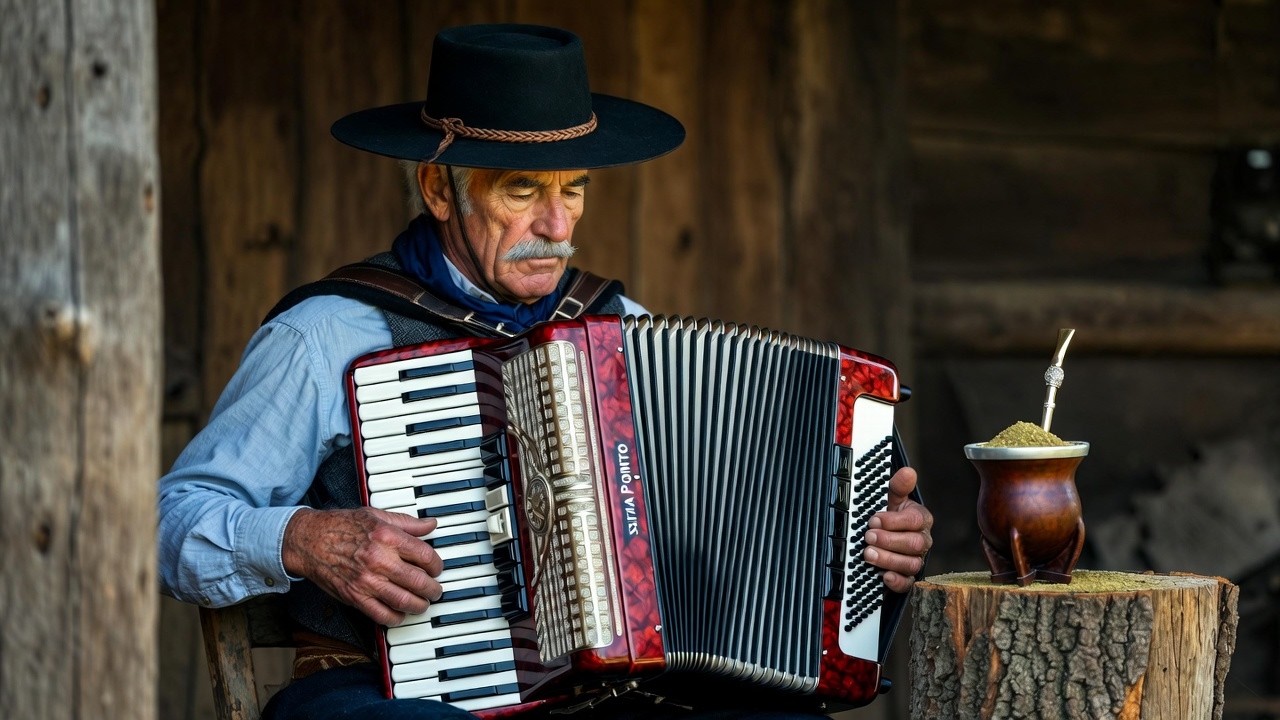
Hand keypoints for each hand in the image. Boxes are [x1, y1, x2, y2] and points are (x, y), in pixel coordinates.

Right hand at [282, 507, 443, 625]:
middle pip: (419, 581)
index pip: (425, 556)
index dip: (437, 565)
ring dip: (419, 605)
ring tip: (422, 603)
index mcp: (387, 537)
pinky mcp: (355, 597)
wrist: (310, 541)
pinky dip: (396, 618)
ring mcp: (367, 581)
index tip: (436, 568)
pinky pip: (382, 615)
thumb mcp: (376, 515)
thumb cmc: (341, 526)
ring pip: (404, 601)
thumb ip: (407, 523)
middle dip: (433, 589)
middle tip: (435, 589)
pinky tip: (401, 613)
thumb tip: (430, 525)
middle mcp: (379, 560)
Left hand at [864, 467, 932, 592]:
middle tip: (868, 537)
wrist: (879, 536)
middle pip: (914, 544)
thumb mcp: (889, 498)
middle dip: (889, 540)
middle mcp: (922, 541)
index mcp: (920, 519)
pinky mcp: (907, 577)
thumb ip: (898, 486)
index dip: (894, 521)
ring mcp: (915, 560)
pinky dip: (896, 581)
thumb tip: (908, 471)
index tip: (874, 519)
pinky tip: (883, 575)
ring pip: (911, 564)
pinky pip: (908, 584)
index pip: (915, 521)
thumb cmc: (886, 515)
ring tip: (868, 554)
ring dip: (888, 559)